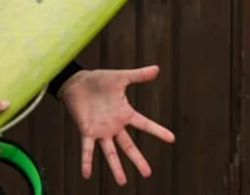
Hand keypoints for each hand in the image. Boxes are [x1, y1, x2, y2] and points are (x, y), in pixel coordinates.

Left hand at [58, 65, 175, 184]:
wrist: (77, 82)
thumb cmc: (99, 80)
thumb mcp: (121, 77)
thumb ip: (138, 75)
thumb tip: (157, 69)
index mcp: (125, 113)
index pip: (145, 124)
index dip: (158, 131)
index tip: (172, 139)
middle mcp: (114, 126)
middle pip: (128, 146)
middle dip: (138, 160)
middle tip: (148, 173)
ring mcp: (101, 130)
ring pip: (110, 152)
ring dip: (115, 167)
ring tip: (122, 182)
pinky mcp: (86, 131)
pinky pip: (87, 149)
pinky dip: (86, 161)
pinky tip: (87, 174)